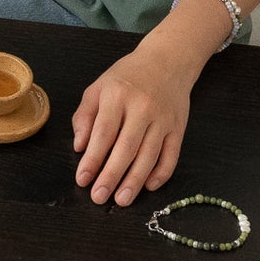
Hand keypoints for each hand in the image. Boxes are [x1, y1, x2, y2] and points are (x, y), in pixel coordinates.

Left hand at [70, 45, 192, 205]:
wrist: (166, 61)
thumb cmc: (126, 77)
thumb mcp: (98, 88)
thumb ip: (85, 116)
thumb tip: (80, 147)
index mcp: (117, 96)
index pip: (103, 133)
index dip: (92, 159)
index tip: (82, 180)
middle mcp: (142, 108)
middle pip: (126, 148)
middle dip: (111, 176)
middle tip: (99, 197)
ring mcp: (163, 119)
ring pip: (148, 155)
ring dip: (134, 181)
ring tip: (122, 200)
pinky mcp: (179, 128)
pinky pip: (171, 156)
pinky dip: (161, 174)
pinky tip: (148, 186)